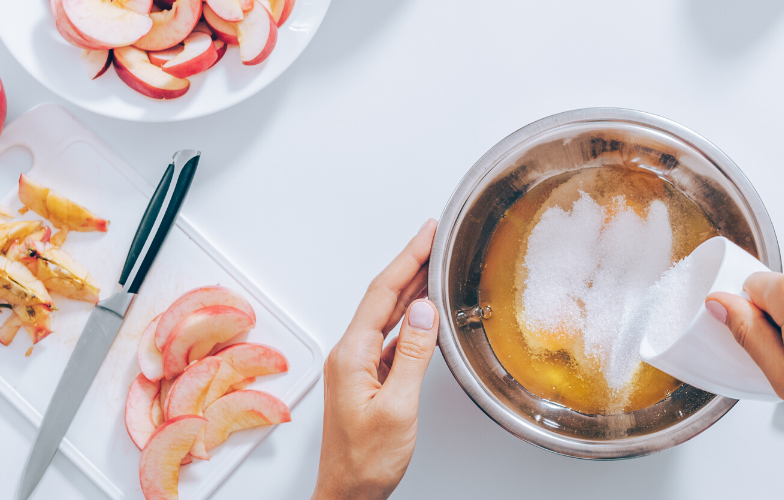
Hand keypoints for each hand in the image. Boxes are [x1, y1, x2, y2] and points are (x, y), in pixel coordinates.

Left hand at [312, 220, 440, 499]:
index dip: (408, 258)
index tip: (427, 233)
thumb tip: (425, 311)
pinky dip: (411, 319)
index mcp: (352, 355)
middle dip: (410, 264)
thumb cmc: (366, 460)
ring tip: (434, 264)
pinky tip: (424, 313)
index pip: (383, 293)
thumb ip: (413, 355)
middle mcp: (350, 355)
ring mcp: (357, 367)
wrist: (349, 492)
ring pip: (387, 315)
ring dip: (411, 288)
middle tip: (435, 238)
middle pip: (383, 297)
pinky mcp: (367, 379)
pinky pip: (391, 337)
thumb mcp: (398, 406)